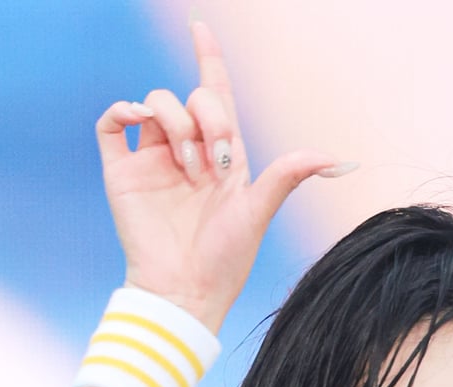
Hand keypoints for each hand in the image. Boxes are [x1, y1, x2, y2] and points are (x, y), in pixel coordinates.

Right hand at [94, 18, 355, 333]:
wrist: (184, 292)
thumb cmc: (224, 260)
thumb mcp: (259, 211)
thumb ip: (290, 175)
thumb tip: (341, 159)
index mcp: (222, 155)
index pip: (214, 93)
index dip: (208, 58)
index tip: (201, 28)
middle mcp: (187, 151)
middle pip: (191, 96)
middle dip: (206, 118)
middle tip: (213, 165)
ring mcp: (152, 159)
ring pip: (155, 102)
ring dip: (175, 126)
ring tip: (187, 171)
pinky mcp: (122, 173)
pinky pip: (112, 122)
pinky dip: (123, 109)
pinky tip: (139, 118)